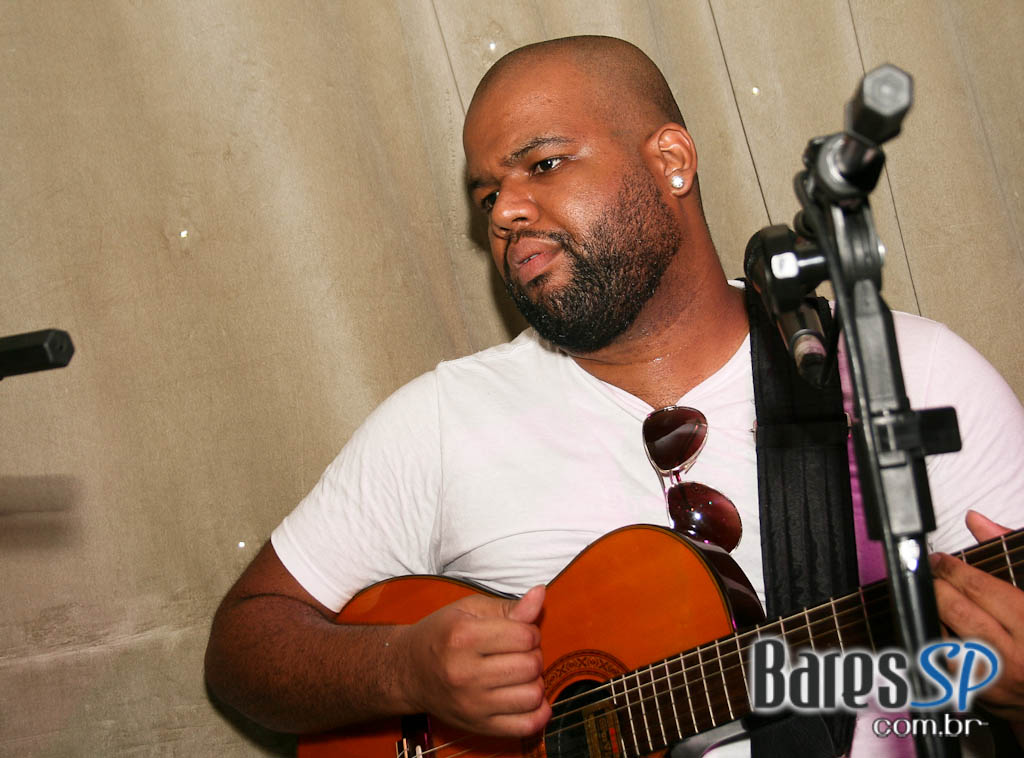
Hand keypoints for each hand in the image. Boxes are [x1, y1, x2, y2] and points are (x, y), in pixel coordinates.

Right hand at [395, 585, 550, 736]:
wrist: (408, 671)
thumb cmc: (441, 635)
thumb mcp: (469, 610)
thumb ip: (508, 607)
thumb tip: (540, 594)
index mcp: (463, 637)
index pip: (525, 636)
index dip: (529, 631)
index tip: (518, 632)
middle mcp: (465, 673)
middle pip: (531, 665)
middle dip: (533, 655)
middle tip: (517, 652)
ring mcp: (472, 704)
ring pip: (533, 695)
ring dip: (535, 682)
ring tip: (519, 674)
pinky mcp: (478, 726)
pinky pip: (525, 726)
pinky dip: (538, 713)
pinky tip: (528, 698)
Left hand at [931, 511, 1023, 726]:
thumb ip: (1008, 550)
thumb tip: (976, 520)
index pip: (979, 588)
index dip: (951, 568)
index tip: (939, 560)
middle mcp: (1014, 655)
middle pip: (956, 611)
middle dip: (936, 587)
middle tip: (931, 575)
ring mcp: (995, 679)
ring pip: (943, 640)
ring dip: (932, 616)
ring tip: (935, 601)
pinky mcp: (981, 697)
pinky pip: (942, 666)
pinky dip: (935, 644)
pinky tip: (940, 629)